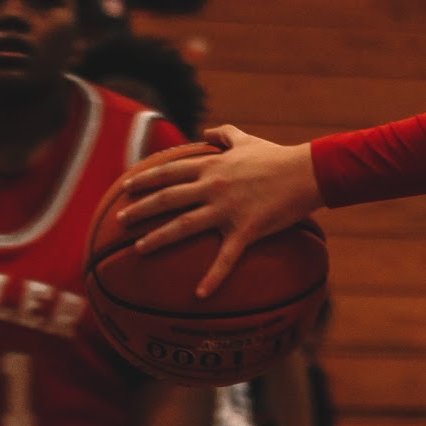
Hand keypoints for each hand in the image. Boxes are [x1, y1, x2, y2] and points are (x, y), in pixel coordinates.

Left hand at [117, 127, 322, 296]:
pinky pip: (226, 258)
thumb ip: (224, 134)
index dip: (145, 179)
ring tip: (138, 250)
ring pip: (184, 226)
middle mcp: (212, 187)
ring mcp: (227, 209)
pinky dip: (212, 277)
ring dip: (158, 238)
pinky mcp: (246, 230)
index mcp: (211, 166)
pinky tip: (199, 294)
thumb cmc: (277, 156)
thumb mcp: (247, 139)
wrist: (306, 172)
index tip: (126, 187)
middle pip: (167, 198)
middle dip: (140, 209)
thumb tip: (207, 132)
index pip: (169, 171)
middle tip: (119, 220)